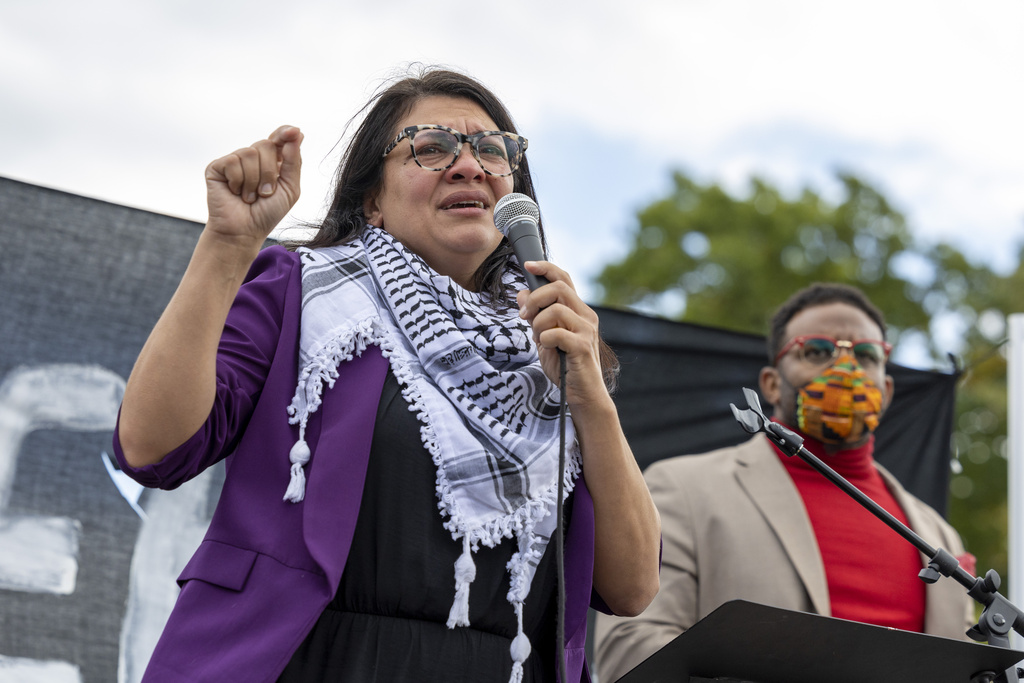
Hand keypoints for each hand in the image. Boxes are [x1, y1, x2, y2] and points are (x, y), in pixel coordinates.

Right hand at [203, 125, 302, 247]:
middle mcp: (252, 157)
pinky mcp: (217, 167)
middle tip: (265, 193)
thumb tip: (296, 133)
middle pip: (266, 145)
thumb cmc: (267, 213)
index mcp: (272, 161)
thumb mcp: (290, 188)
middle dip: (270, 173)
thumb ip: (294, 161)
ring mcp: (234, 161)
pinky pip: (232, 162)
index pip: (278, 138)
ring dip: (254, 181)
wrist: (244, 232)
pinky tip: (235, 193)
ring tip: (250, 196)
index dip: (285, 134)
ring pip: (250, 153)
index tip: (293, 131)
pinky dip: (238, 182)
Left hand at [515, 261, 609, 410]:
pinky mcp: (583, 346)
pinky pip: (557, 333)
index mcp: (578, 311)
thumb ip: (535, 316)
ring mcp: (586, 330)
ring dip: (538, 323)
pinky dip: (545, 339)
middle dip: (535, 299)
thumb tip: (521, 293)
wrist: (582, 395)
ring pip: (556, 309)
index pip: (564, 279)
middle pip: (559, 288)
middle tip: (523, 316)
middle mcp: (586, 316)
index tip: (527, 266)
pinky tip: (547, 348)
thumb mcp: (544, 338)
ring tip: (539, 338)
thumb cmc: (565, 367)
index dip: (546, 268)